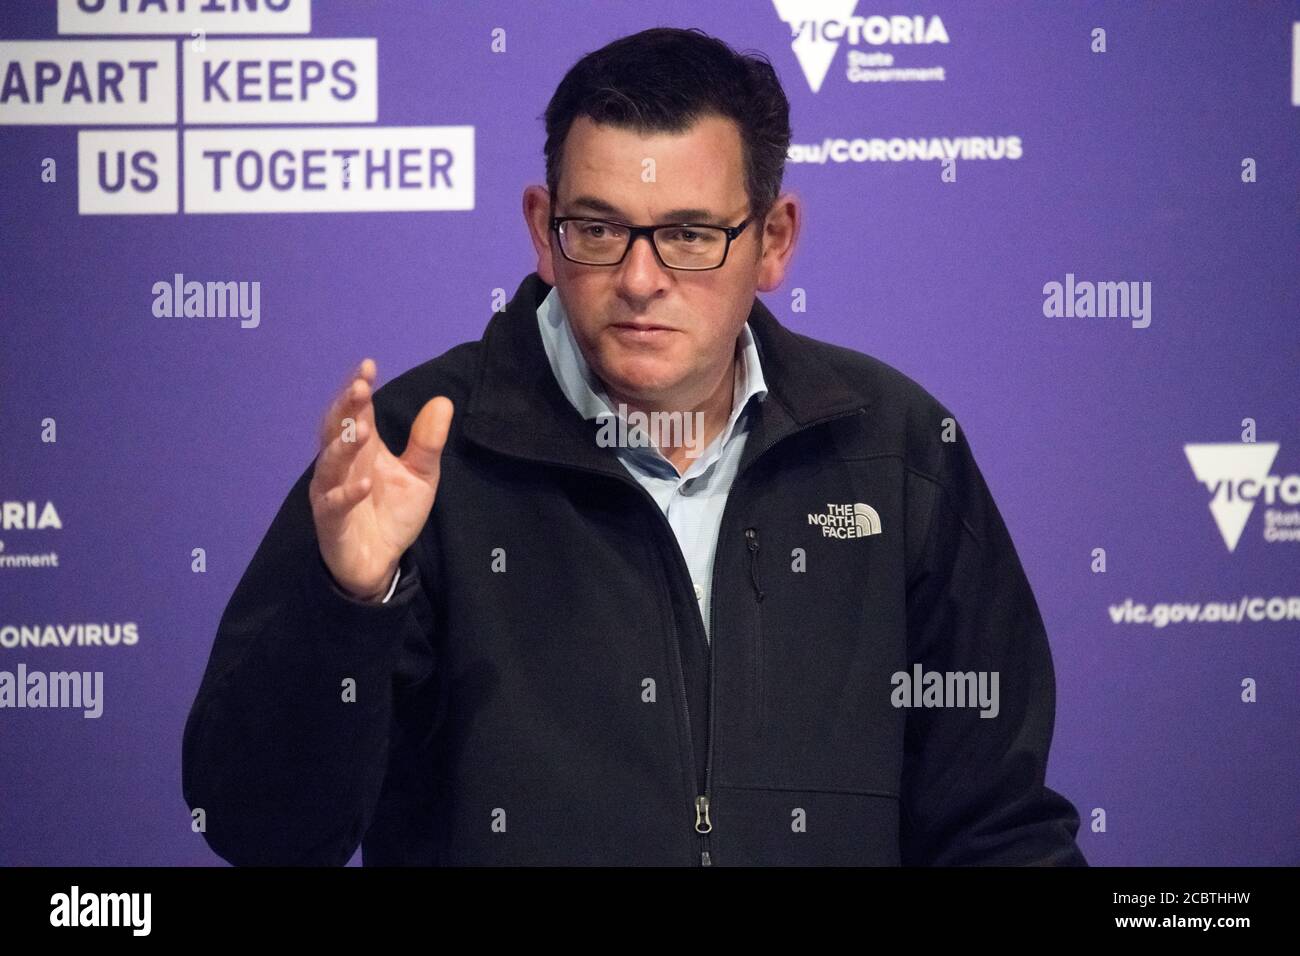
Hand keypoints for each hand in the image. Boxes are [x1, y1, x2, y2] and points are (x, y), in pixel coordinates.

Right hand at [308, 358, 453, 600]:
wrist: (381, 561)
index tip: (368, 366)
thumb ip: (427, 442)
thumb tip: (442, 401)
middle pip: (336, 430)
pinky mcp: (331, 521)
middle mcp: (342, 465)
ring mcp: (331, 491)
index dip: (359, 389)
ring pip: (330, 464)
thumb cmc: (394, 513)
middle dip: (346, 408)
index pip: (357, 412)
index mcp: (363, 449)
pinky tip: (363, 484)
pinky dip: (347, 493)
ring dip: (344, 446)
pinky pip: (334, 504)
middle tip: (359, 387)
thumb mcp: (421, 476)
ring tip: (361, 430)